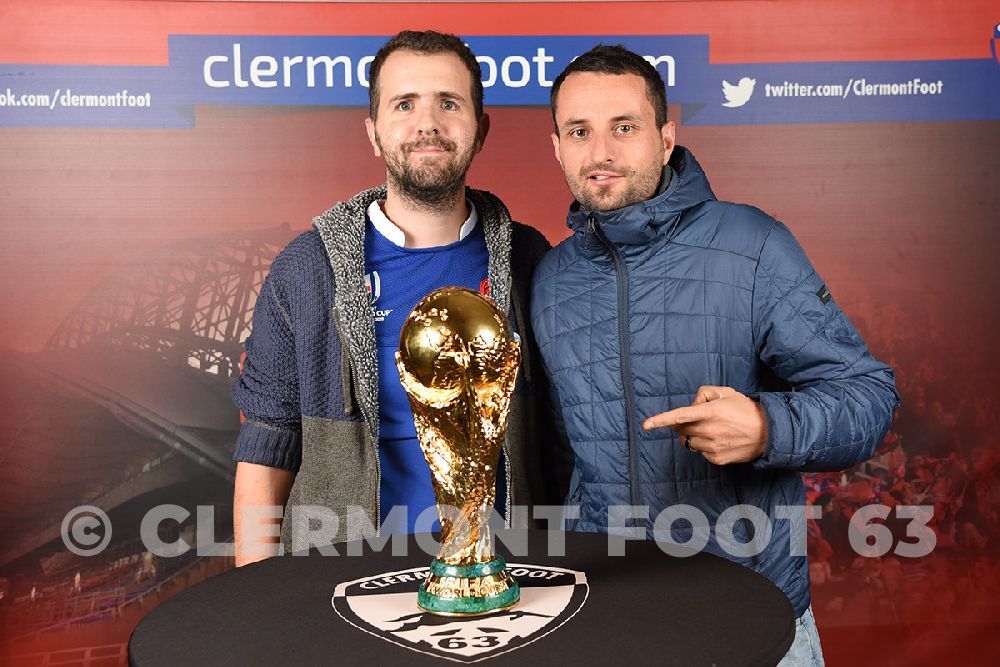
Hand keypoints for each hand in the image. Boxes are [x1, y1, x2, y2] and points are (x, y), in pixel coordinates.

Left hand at [642, 386, 767, 464]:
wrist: (768, 432)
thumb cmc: (744, 409)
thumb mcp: (725, 392)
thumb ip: (704, 393)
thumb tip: (691, 404)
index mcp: (709, 412)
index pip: (679, 416)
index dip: (660, 420)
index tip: (646, 425)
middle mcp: (709, 430)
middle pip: (681, 430)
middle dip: (683, 425)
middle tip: (700, 419)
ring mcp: (712, 446)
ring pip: (689, 443)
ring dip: (694, 436)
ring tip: (714, 430)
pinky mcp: (717, 459)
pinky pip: (700, 452)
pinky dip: (705, 446)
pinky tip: (720, 440)